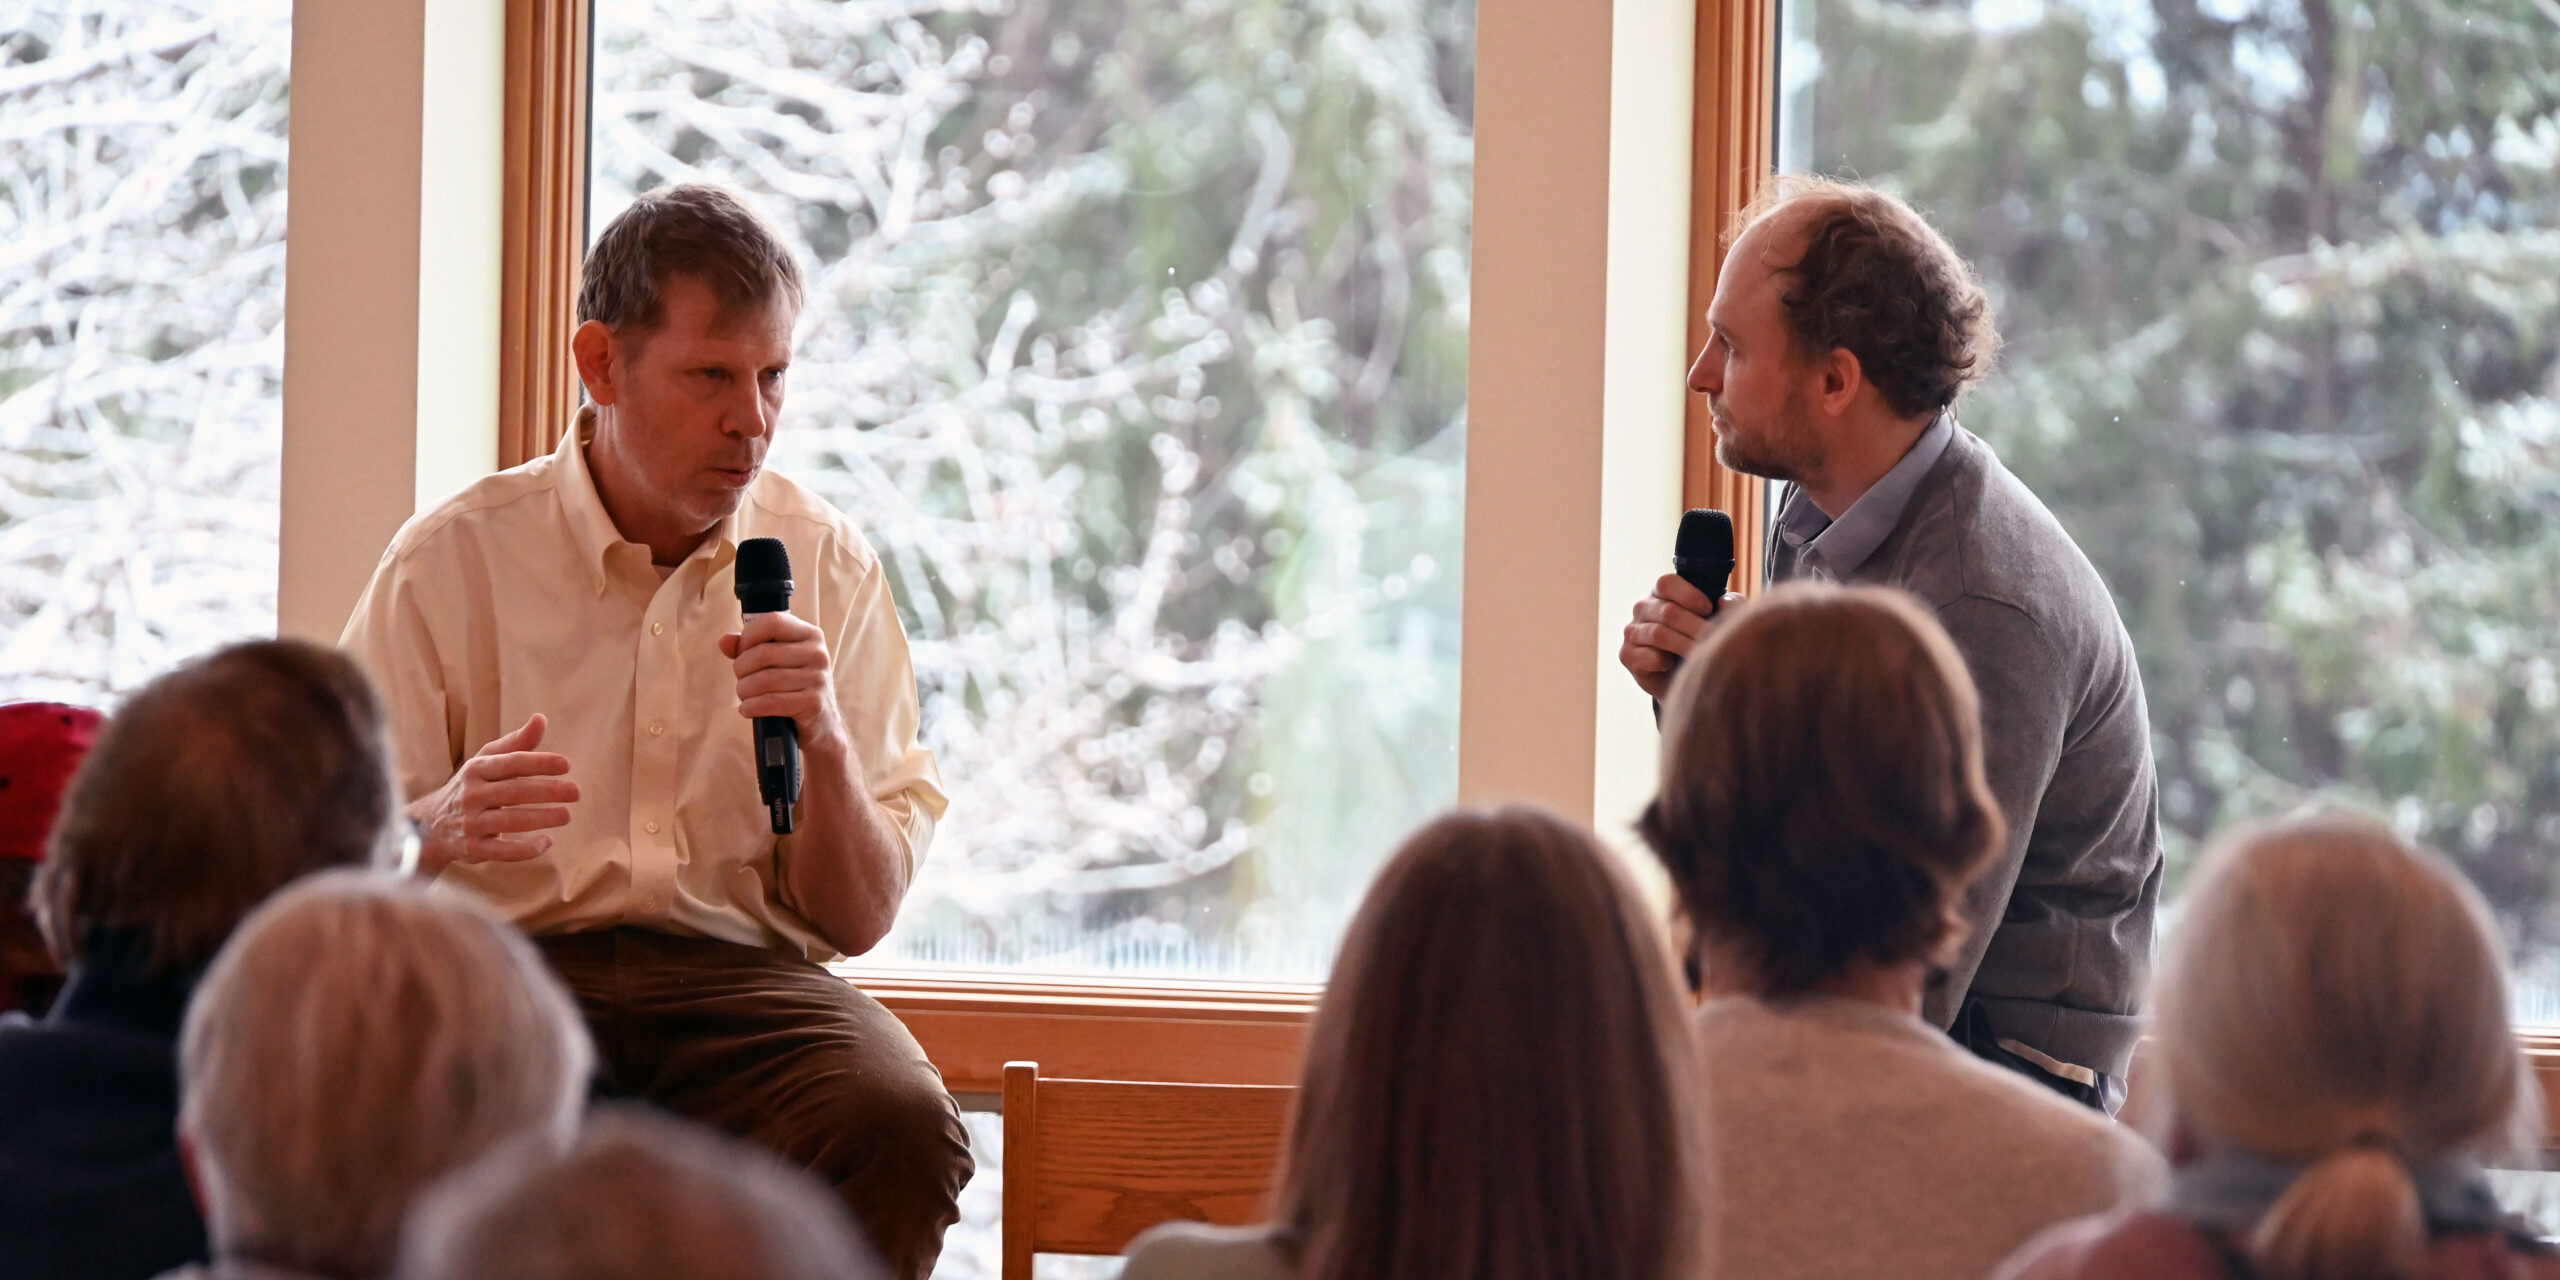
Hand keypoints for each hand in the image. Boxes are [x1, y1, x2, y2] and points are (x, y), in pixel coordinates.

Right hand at [407, 713, 577, 875]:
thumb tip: (541, 718)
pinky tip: (547, 842)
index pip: (511, 763)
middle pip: (514, 791)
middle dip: (547, 791)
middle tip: (576, 792)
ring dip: (541, 818)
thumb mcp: (487, 761)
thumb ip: (517, 743)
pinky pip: (501, 851)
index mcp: (476, 770)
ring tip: (567, 815)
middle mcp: (471, 795)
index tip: (566, 765)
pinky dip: (525, 849)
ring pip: (508, 821)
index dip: (539, 762)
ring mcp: (470, 823)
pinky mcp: (472, 849)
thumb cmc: (473, 786)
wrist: (432, 825)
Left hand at [721, 612, 849, 756]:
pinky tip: (748, 709)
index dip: (749, 636)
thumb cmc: (793, 686)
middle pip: (763, 653)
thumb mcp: (776, 662)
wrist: (821, 722)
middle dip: (741, 669)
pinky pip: (771, 702)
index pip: (773, 622)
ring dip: (744, 691)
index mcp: (810, 635)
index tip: (742, 651)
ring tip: (745, 696)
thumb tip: (724, 641)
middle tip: (741, 679)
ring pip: (764, 680)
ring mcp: (817, 678)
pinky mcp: (813, 703)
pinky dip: (751, 707)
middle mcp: (817, 654)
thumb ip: (749, 648)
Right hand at [1618, 574, 1745, 699]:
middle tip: (1714, 640)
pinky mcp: (1627, 655)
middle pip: (1667, 611)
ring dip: (1684, 646)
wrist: (1688, 680)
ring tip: (1701, 655)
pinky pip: (1647, 656)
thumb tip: (1723, 602)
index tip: (1708, 609)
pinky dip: (1664, 662)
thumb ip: (1731, 605)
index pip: (1666, 583)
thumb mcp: (1723, 621)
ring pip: (1658, 634)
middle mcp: (1643, 608)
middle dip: (1695, 627)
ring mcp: (1632, 631)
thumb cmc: (1704, 642)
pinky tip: (1673, 666)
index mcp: (1662, 593)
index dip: (1688, 595)